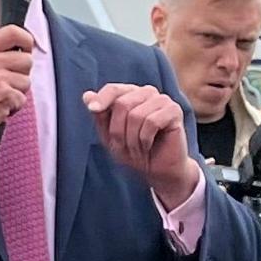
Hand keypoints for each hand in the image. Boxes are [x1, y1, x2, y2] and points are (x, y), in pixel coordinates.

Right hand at [0, 26, 35, 154]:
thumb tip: (17, 49)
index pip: (13, 31)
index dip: (26, 40)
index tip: (24, 50)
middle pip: (27, 59)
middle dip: (22, 74)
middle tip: (6, 84)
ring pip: (27, 81)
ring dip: (17, 92)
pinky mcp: (3, 96)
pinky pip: (22, 99)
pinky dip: (13, 107)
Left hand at [82, 81, 200, 209]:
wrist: (158, 171)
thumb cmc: (135, 152)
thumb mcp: (110, 136)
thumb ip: (100, 115)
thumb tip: (87, 95)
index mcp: (131, 94)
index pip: (113, 89)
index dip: (102, 99)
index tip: (92, 109)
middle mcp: (147, 93)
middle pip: (122, 104)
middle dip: (118, 131)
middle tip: (123, 148)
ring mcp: (162, 100)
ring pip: (136, 115)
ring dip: (132, 139)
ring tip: (138, 150)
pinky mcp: (174, 111)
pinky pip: (151, 122)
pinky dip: (145, 140)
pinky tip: (148, 146)